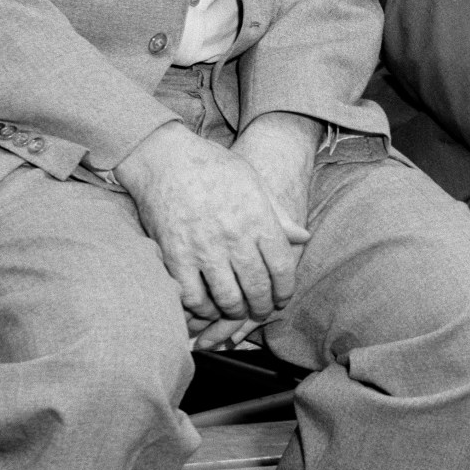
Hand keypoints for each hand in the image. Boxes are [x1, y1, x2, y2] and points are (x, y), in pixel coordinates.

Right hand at [114, 121, 311, 346]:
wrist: (165, 158)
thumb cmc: (214, 167)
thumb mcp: (254, 182)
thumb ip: (279, 215)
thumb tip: (304, 237)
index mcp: (258, 219)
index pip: (283, 267)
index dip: (285, 290)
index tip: (282, 298)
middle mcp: (235, 237)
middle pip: (258, 287)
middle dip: (262, 306)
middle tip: (261, 310)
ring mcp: (204, 249)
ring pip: (228, 298)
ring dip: (236, 311)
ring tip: (237, 311)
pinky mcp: (175, 257)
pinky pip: (193, 297)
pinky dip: (203, 309)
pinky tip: (207, 306)